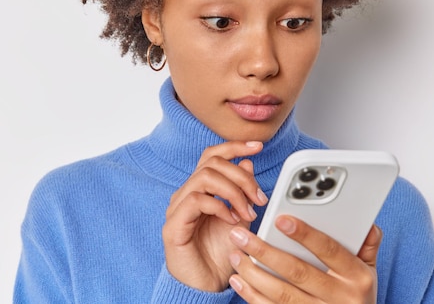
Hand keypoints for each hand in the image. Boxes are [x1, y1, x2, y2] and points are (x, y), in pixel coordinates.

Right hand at [162, 141, 268, 291]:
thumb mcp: (240, 218)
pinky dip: (219, 206)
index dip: (234, 147)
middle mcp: (187, 194)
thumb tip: (247, 162)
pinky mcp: (174, 225)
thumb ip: (242, 192)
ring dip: (233, 191)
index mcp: (201, 190)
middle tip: (259, 198)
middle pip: (212, 163)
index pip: (213, 156)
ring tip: (247, 212)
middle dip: (241, 176)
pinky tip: (232, 221)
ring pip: (205, 177)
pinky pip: (196, 200)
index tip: (257, 147)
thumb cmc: (220, 255)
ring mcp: (178, 208)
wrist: (207, 287)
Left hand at [227, 217, 381, 302]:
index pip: (329, 250)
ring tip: (235, 255)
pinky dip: (253, 296)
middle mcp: (339, 298)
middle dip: (265, 251)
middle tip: (241, 235)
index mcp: (356, 278)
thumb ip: (366, 246)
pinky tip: (238, 280)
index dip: (305, 234)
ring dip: (254, 273)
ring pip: (281, 294)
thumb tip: (367, 222)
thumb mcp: (368, 272)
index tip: (280, 219)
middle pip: (298, 272)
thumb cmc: (357, 296)